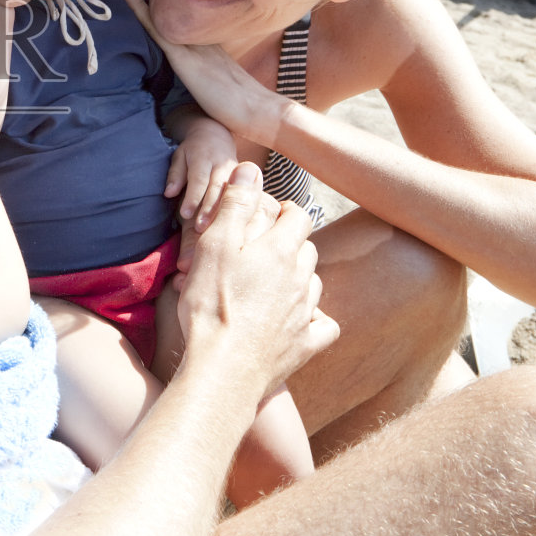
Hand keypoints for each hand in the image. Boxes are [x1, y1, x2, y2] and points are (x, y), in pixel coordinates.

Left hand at [118, 0, 283, 144]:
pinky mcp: (182, 56)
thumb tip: (196, 66)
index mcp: (207, 31)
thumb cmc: (242, 100)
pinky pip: (154, 24)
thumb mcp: (220, 73)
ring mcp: (190, 40)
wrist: (257, 110)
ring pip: (162, 0)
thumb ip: (206, 63)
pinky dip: (138, 5)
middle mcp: (199, 28)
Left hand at [165, 117, 240, 232]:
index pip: (199, 179)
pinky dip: (236, 211)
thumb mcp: (179, 156)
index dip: (193, 197)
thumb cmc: (193, 151)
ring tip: (214, 232)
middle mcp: (222, 164)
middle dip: (209, 210)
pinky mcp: (245, 179)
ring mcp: (236, 172)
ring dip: (224, 213)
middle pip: (217, 188)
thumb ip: (175, 175)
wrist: (216, 136)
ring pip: (232, 194)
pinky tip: (232, 227)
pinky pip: (242, 196)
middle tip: (200, 229)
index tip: (185, 214)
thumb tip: (169, 194)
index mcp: (204, 157)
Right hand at [177, 163, 335, 396]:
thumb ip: (235, 205)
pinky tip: (301, 321)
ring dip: (299, 277)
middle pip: (307, 249)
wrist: (224, 367)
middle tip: (262, 248)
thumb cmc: (211, 305)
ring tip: (274, 282)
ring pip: (314, 283)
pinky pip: (324, 326)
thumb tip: (250, 168)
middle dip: (290, 242)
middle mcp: (300, 278)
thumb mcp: (214, 245)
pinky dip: (315, 320)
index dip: (284, 210)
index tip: (267, 215)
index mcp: (279, 250)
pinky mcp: (306, 345)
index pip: (298, 215)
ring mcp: (306, 313)